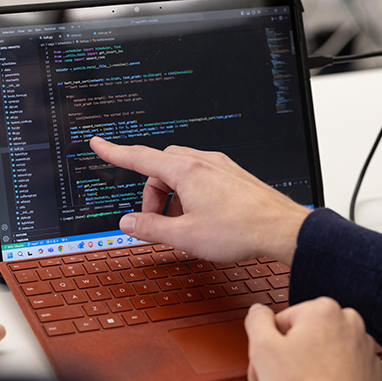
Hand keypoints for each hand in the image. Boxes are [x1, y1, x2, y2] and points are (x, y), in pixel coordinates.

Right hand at [90, 136, 309, 264]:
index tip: (99, 144)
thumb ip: (151, 228)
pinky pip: (201, 177)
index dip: (115, 152)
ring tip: (183, 225)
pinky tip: (202, 219)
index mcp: (186, 171)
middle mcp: (204, 162)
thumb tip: (129, 223)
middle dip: (152, 192)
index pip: (140, 157)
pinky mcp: (233, 176)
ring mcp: (221, 167)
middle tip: (156, 220)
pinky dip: (191, 195)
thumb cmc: (240, 230)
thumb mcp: (185, 236)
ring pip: (182, 173)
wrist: (282, 229)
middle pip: (161, 167)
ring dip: (173, 196)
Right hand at [246, 298, 381, 380]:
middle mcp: (349, 323)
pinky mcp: (371, 370)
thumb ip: (257, 320)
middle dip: (288, 353)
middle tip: (279, 377)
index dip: (268, 345)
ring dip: (309, 363)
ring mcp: (364, 347)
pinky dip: (330, 375)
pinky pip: (342, 365)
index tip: (265, 364)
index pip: (282, 320)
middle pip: (305, 332)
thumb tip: (259, 312)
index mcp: (323, 310)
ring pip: (324, 348)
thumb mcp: (263, 348)